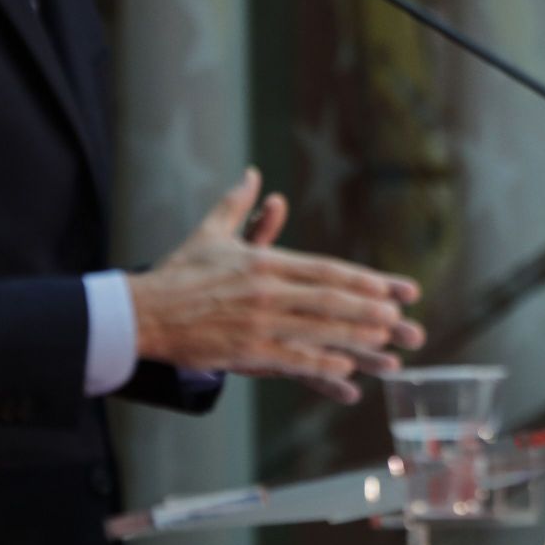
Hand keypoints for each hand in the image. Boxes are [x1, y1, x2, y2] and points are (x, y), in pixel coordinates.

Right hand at [126, 167, 424, 402]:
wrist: (142, 312)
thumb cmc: (178, 273)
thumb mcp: (211, 233)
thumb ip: (239, 204)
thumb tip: (253, 174)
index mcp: (264, 262)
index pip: (325, 270)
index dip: (362, 280)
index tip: (390, 287)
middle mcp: (267, 290)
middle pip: (331, 299)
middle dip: (370, 309)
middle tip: (401, 319)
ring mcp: (258, 322)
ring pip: (318, 329)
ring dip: (356, 336)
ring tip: (386, 343)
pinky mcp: (245, 350)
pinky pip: (292, 358)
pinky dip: (321, 363)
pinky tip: (345, 370)